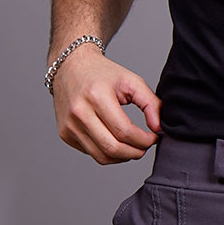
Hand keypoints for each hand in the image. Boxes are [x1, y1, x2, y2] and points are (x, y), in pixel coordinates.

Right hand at [51, 46, 161, 163]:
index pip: (124, 131)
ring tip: (134, 147)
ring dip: (123, 157)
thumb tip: (158, 128)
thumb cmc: (103, 73)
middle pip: (112, 148)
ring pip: (102, 156)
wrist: (71, 67)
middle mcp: (79, 113)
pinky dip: (109, 154)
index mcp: (97, 96)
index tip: (154, 137)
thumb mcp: (131, 80)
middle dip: (135, 152)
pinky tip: (118, 142)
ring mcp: (69, 126)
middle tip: (146, 146)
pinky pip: (91, 153)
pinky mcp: (65, 134)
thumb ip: (150, 103)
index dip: (144, 140)